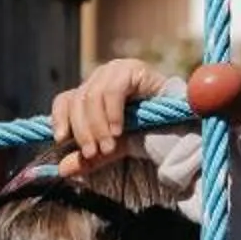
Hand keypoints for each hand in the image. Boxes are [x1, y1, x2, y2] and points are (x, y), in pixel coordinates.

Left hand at [49, 58, 167, 176]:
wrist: (180, 126)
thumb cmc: (146, 135)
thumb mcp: (112, 148)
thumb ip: (89, 158)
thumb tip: (62, 170)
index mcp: (91, 92)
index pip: (65, 100)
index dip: (60, 119)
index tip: (61, 140)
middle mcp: (101, 77)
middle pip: (77, 101)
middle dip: (82, 131)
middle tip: (92, 154)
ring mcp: (116, 70)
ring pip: (92, 96)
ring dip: (97, 127)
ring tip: (109, 148)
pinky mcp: (133, 69)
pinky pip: (113, 91)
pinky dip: (112, 114)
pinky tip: (118, 132)